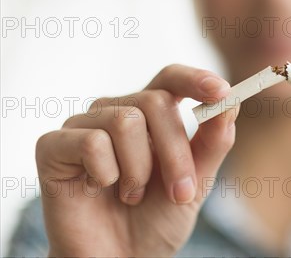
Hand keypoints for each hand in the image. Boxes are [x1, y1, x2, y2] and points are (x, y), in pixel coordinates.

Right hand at [35, 65, 237, 255]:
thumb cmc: (156, 219)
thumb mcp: (196, 182)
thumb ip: (213, 142)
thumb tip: (229, 103)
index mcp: (150, 115)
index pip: (171, 78)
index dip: (195, 79)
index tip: (221, 92)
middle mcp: (116, 111)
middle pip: (155, 102)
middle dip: (176, 153)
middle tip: (180, 193)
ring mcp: (83, 126)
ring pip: (125, 121)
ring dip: (139, 170)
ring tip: (132, 195)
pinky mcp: (53, 147)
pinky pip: (91, 142)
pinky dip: (106, 175)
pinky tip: (100, 189)